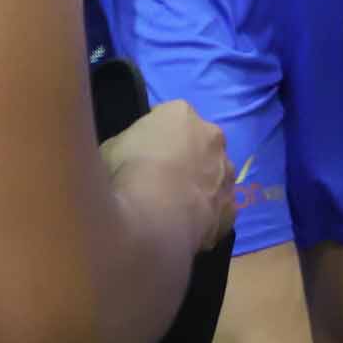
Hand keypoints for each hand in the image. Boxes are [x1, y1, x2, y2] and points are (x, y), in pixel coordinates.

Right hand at [103, 98, 234, 251]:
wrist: (153, 217)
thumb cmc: (127, 173)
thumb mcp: (110, 148)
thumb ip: (128, 144)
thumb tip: (130, 153)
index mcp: (180, 114)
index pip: (169, 117)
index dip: (155, 135)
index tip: (142, 152)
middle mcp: (212, 137)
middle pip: (199, 143)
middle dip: (186, 156)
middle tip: (161, 179)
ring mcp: (227, 173)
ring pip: (215, 175)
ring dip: (201, 185)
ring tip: (175, 207)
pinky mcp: (231, 208)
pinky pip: (219, 209)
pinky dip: (207, 217)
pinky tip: (187, 229)